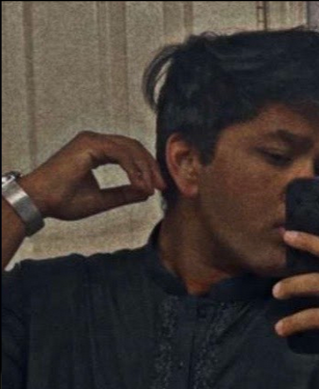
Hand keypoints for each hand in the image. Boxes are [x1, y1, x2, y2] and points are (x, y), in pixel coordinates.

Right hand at [18, 131, 165, 220]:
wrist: (39, 201)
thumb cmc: (63, 201)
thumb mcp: (102, 200)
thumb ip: (124, 194)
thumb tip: (146, 191)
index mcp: (97, 150)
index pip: (130, 153)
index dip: (147, 169)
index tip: (157, 188)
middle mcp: (95, 141)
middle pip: (134, 147)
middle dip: (151, 167)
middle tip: (161, 186)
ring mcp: (92, 140)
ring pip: (130, 148)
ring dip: (145, 168)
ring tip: (152, 188)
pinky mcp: (89, 144)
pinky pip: (121, 153)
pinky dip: (133, 169)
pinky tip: (140, 185)